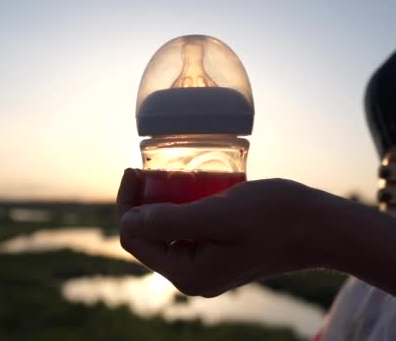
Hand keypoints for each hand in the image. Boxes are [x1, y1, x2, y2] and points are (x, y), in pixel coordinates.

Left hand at [116, 168, 344, 296]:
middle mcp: (191, 276)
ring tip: (165, 175)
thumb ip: (170, 222)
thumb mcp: (218, 215)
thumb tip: (127, 222)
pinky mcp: (216, 254)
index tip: (133, 170)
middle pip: (147, 237)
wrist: (319, 227)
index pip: (134, 239)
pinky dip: (180, 207)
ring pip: (164, 232)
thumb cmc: (274, 217)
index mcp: (187, 274)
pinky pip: (185, 230)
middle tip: (147, 170)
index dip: (127, 204)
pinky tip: (186, 187)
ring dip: (159, 203)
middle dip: (142, 203)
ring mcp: (204, 267)